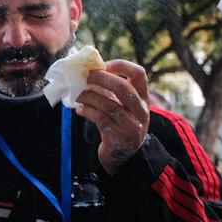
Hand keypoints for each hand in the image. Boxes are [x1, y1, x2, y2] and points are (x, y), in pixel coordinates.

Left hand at [75, 60, 149, 174]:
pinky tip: (80, 110)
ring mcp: (131, 125)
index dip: (121, 65)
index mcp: (142, 98)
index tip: (103, 65)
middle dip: (103, 79)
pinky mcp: (119, 137)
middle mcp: (140, 111)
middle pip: (124, 88)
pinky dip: (87, 111)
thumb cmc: (118, 124)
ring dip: (90, 97)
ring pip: (109, 105)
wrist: (123, 156)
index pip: (139, 74)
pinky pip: (100, 119)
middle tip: (87, 77)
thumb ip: (110, 91)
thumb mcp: (121, 106)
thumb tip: (86, 71)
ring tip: (78, 95)